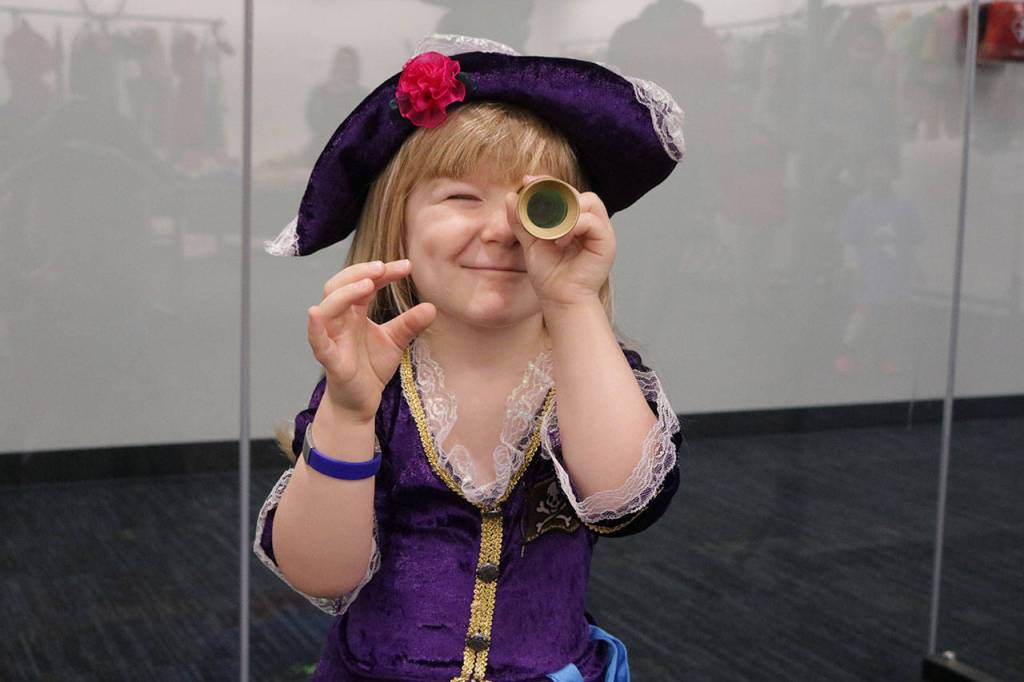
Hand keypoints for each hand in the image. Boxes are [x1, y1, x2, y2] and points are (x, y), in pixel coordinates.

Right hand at [307, 259, 435, 420]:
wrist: (360, 402)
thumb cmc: (371, 367)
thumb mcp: (395, 341)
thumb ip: (410, 323)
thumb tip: (432, 306)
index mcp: (354, 312)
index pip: (364, 283)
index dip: (382, 273)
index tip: (406, 266)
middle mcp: (340, 321)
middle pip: (339, 286)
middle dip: (359, 273)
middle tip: (383, 267)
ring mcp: (332, 339)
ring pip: (327, 308)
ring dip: (345, 293)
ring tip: (367, 284)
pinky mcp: (331, 360)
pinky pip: (318, 342)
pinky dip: (315, 327)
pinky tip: (315, 313)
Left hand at [505, 175, 614, 307]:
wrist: (560, 300)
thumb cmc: (549, 275)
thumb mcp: (530, 243)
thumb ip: (521, 221)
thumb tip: (511, 196)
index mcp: (574, 219)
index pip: (565, 191)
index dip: (547, 182)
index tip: (527, 181)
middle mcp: (590, 221)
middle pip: (577, 192)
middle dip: (554, 192)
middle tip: (534, 198)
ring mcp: (600, 231)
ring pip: (589, 201)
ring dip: (565, 212)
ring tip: (550, 232)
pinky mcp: (606, 242)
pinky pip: (592, 221)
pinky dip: (573, 226)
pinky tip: (560, 241)